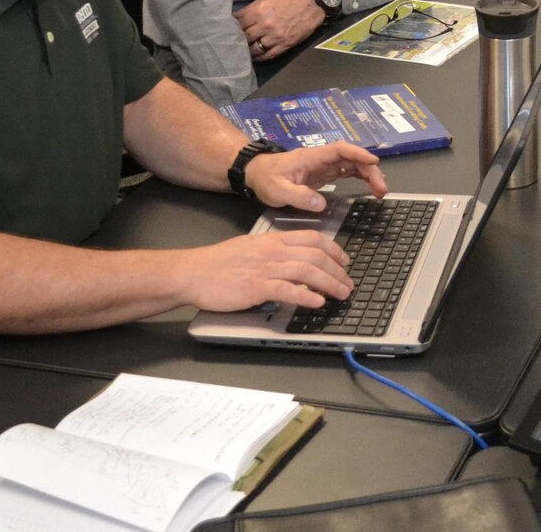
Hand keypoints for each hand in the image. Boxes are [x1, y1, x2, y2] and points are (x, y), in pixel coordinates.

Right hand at [184, 229, 353, 310]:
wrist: (192, 272)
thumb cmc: (218, 263)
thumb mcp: (251, 247)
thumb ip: (274, 251)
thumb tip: (296, 259)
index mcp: (272, 240)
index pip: (312, 238)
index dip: (334, 249)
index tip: (345, 261)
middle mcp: (272, 251)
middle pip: (315, 255)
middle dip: (337, 270)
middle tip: (348, 283)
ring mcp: (264, 268)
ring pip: (306, 271)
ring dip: (329, 283)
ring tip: (341, 294)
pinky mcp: (255, 287)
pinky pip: (286, 290)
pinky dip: (305, 296)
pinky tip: (316, 302)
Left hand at [235, 0, 322, 61]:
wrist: (312, 4)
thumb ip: (251, 10)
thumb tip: (236, 19)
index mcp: (258, 11)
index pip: (238, 23)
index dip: (231, 26)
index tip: (227, 29)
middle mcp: (264, 25)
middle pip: (244, 37)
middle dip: (237, 39)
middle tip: (232, 42)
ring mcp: (275, 37)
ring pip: (254, 48)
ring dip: (247, 50)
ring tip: (242, 51)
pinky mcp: (284, 45)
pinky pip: (268, 55)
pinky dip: (259, 58)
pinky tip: (254, 58)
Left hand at [245, 141, 386, 210]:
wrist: (255, 175)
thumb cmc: (266, 179)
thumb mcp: (279, 191)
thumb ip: (299, 197)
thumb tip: (322, 204)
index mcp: (312, 157)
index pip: (340, 150)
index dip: (358, 154)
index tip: (374, 162)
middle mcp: (322, 159)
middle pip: (351, 158)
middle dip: (369, 170)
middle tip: (381, 188)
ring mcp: (324, 166)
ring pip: (352, 165)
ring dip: (368, 175)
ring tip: (381, 190)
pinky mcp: (324, 174)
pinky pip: (347, 172)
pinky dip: (361, 178)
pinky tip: (370, 187)